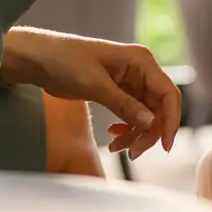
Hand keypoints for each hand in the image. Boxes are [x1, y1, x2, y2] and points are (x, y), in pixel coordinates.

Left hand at [0, 29, 181, 160]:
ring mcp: (130, 81)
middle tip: (132, 153)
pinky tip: (113, 137)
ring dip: (136, 134)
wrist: (40, 59)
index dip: (171, 121)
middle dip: (149, 133)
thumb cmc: (66, 61)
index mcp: (140, 60)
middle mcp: (140, 69)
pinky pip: (132, 114)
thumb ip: (125, 104)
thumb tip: (151, 123)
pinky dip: (126, 128)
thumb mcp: (95, 85)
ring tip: (116, 148)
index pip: (168, 93)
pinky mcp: (119, 91)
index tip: (165, 147)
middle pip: (159, 108)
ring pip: (146, 115)